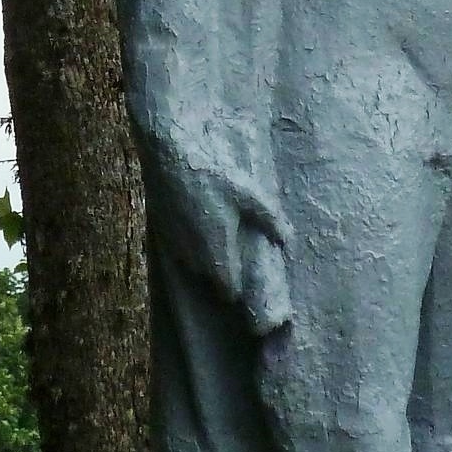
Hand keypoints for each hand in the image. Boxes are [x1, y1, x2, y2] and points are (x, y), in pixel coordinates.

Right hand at [163, 165, 293, 333]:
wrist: (172, 161)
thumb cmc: (214, 179)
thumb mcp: (249, 196)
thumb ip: (270, 220)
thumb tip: (287, 241)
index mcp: (218, 252)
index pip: (228, 290)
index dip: (238, 289)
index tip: (247, 281)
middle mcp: (195, 257)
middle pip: (212, 278)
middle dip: (224, 273)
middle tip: (236, 254)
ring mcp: (176, 246)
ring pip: (195, 265)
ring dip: (206, 259)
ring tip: (218, 238)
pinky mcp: (164, 233)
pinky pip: (181, 251)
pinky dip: (190, 245)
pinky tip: (198, 225)